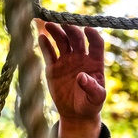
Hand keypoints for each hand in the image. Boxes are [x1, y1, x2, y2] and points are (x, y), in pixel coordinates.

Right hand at [39, 23, 105, 137]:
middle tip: (64, 23)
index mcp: (95, 63)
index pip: (96, 44)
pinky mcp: (53, 67)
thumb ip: (91, 87)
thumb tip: (82, 76)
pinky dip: (45, 45)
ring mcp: (67, 61)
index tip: (88, 29)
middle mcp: (81, 58)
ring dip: (57, 32)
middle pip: (77, 39)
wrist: (75, 113)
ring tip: (49, 25)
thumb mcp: (96, 99)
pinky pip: (49, 53)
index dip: (93, 35)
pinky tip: (41, 37)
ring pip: (62, 42)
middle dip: (71, 30)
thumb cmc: (90, 105)